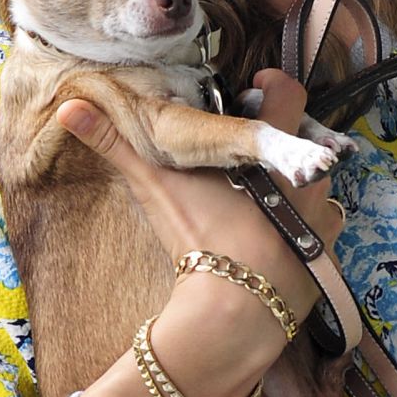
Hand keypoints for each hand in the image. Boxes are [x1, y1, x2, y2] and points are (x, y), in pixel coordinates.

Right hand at [55, 68, 345, 328]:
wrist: (233, 310)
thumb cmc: (197, 239)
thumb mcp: (154, 187)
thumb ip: (115, 144)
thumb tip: (69, 109)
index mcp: (270, 151)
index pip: (289, 91)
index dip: (273, 86)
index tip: (253, 92)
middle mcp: (308, 177)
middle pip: (308, 137)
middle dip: (282, 139)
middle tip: (249, 152)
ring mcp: (323, 216)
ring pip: (319, 184)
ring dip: (296, 183)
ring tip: (263, 196)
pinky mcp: (327, 254)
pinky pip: (326, 227)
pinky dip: (307, 226)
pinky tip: (279, 235)